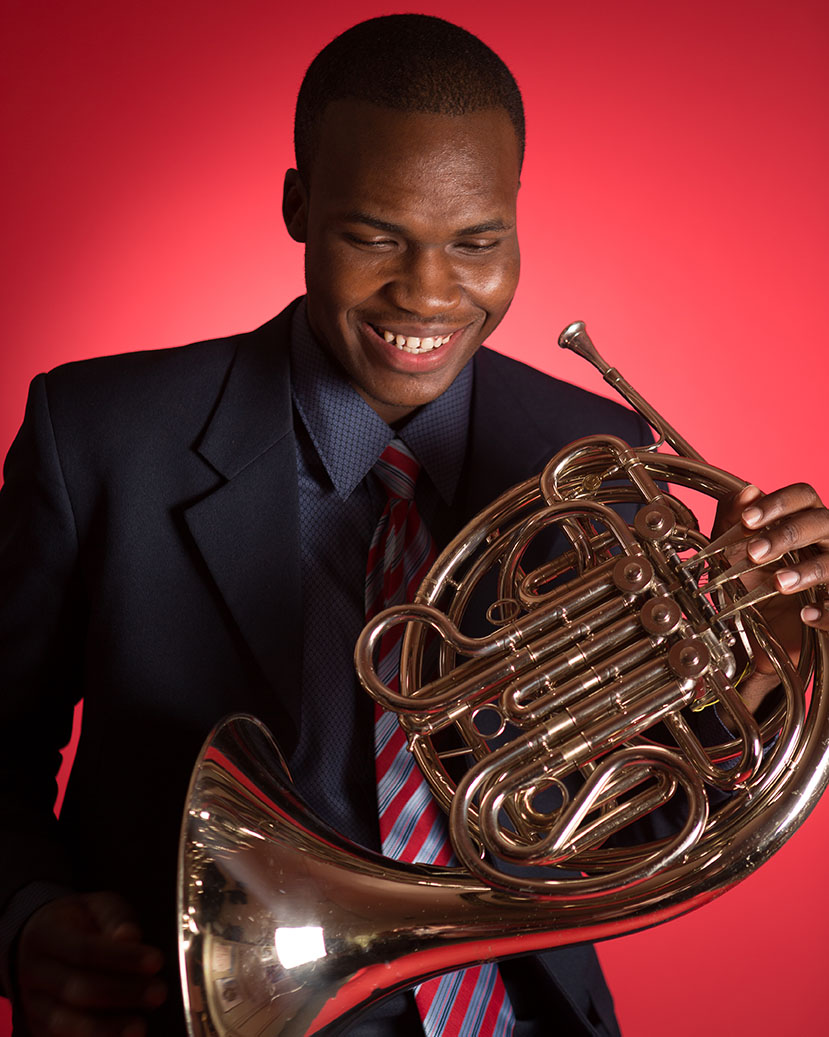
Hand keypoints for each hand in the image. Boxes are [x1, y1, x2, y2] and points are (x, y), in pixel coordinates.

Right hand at [16, 891, 165, 1036]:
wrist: (38, 942)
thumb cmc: (77, 922)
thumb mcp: (96, 907)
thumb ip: (114, 919)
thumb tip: (130, 936)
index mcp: (45, 936)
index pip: (84, 950)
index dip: (122, 958)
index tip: (156, 960)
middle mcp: (33, 974)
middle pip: (78, 989)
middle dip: (122, 993)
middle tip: (158, 992)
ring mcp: (33, 1005)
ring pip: (65, 1023)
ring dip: (106, 1028)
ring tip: (140, 1026)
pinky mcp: (39, 1029)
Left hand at [713, 482, 828, 710]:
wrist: (756, 630)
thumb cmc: (750, 580)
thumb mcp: (732, 551)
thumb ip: (732, 520)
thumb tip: (746, 492)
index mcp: (803, 519)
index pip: (803, 496)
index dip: (778, 503)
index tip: (746, 520)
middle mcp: (825, 541)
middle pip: (821, 522)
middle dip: (787, 535)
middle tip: (754, 553)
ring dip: (808, 570)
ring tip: (779, 583)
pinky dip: (827, 612)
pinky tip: (806, 614)